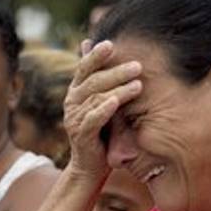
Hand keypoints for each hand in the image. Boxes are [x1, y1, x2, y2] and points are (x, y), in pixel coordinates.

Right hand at [64, 40, 143, 179]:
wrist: (89, 166)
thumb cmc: (100, 130)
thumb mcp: (101, 102)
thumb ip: (100, 79)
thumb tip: (92, 47)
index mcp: (76, 91)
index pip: (84, 68)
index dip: (95, 56)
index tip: (110, 44)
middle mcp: (72, 102)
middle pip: (93, 81)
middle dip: (116, 72)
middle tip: (137, 66)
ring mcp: (74, 118)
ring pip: (95, 98)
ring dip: (118, 90)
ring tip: (138, 85)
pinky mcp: (80, 135)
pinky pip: (92, 119)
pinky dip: (104, 109)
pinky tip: (116, 102)